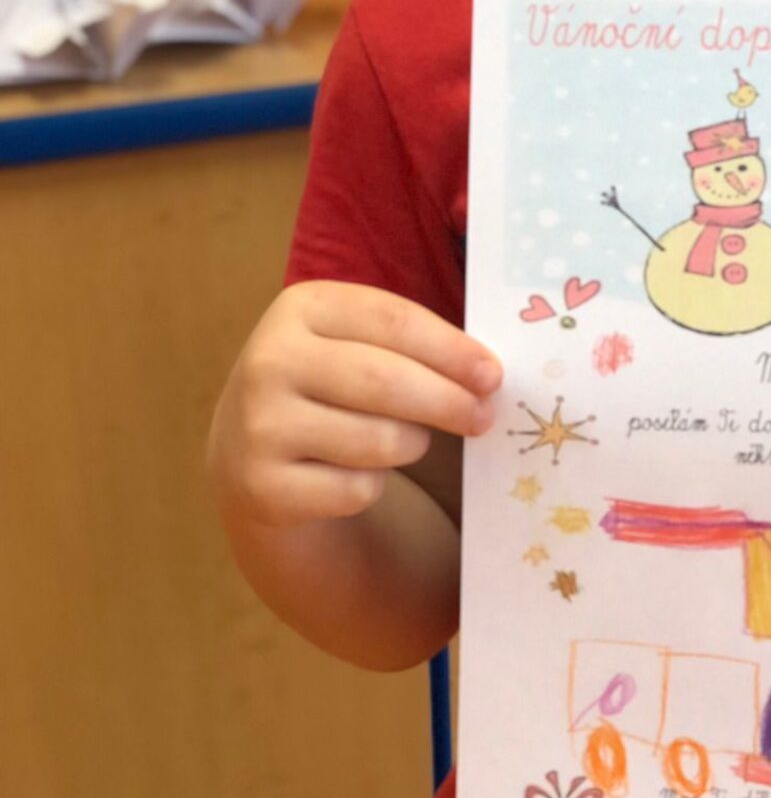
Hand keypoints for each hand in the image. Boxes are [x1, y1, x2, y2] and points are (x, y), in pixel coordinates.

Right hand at [209, 280, 501, 531]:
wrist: (249, 446)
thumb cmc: (332, 384)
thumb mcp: (356, 342)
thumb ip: (413, 345)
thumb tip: (487, 375)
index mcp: (302, 306)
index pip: (393, 321)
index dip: (451, 350)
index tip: (493, 375)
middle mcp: (270, 360)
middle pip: (387, 381)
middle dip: (448, 402)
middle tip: (483, 417)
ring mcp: (260, 425)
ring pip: (379, 441)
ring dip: (412, 444)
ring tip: (406, 439)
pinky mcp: (262, 486)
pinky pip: (357, 490)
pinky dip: (374, 485)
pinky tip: (355, 472)